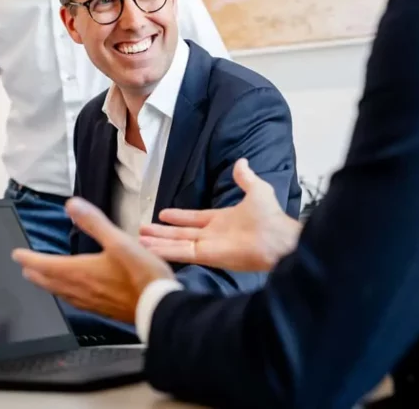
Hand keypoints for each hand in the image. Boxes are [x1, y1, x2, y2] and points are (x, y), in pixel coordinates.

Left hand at [12, 197, 173, 323]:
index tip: (17, 255)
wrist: (159, 306)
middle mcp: (80, 289)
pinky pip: (75, 302)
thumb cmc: (141, 273)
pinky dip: (65, 295)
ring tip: (42, 280)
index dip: (29, 259)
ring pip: (61, 293)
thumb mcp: (119, 241)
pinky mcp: (103, 309)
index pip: (46, 265)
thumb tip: (71, 205)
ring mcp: (91, 302)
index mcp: (80, 271)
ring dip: (47, 285)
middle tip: (24, 268)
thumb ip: (94, 222)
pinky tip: (72, 295)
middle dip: (35, 273)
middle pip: (50, 281)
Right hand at [138, 158, 301, 271]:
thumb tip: (241, 162)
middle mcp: (213, 235)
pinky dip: (166, 250)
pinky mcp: (207, 256)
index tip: (163, 213)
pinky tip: (151, 248)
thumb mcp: (257, 190)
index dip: (179, 216)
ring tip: (140, 240)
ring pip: (177, 244)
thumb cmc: (270, 217)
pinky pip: (182, 253)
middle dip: (162, 232)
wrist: (279, 239)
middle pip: (180, 233)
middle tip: (142, 229)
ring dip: (159, 242)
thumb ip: (245, 178)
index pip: (195, 218)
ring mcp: (209, 246)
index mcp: (223, 220)